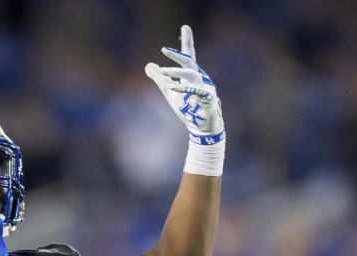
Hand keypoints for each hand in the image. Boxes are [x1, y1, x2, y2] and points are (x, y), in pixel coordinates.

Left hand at [145, 25, 224, 144]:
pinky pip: (196, 91)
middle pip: (189, 62)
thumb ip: (159, 78)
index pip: (188, 55)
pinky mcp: (208, 98)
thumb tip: (148, 65)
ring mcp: (205, 87)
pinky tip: (172, 87)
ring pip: (191, 75)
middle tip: (164, 49)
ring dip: (175, 73)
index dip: (187, 41)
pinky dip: (184, 89)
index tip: (185, 26)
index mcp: (191, 74)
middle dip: (177, 55)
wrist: (201, 127)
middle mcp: (200, 77)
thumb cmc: (188, 108)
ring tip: (163, 72)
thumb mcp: (169, 92)